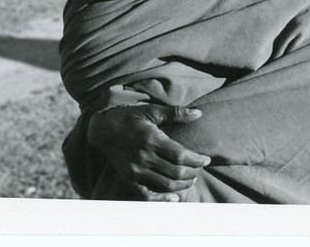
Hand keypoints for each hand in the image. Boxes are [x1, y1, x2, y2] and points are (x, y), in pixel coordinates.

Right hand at [87, 103, 209, 200]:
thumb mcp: (152, 111)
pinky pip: (146, 195)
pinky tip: (174, 197)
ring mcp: (134, 170)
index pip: (180, 155)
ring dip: (182, 185)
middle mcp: (143, 157)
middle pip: (175, 172)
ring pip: (165, 184)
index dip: (196, 159)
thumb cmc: (130, 117)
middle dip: (193, 172)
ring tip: (191, 179)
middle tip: (200, 169)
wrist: (102, 128)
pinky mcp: (127, 178)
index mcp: (151, 139)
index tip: (206, 159)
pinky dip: (162, 199)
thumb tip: (199, 113)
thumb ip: (176, 113)